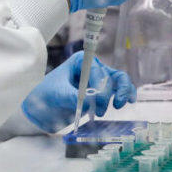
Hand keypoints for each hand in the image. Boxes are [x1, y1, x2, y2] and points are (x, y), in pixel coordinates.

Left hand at [21, 51, 135, 132]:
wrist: (41, 108)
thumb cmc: (46, 96)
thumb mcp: (56, 95)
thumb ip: (72, 96)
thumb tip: (90, 100)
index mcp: (80, 61)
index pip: (96, 69)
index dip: (100, 84)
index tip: (97, 100)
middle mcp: (92, 68)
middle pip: (110, 76)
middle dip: (108, 93)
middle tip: (100, 110)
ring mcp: (98, 80)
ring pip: (119, 81)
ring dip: (121, 93)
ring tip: (115, 107)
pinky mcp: (101, 92)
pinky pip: (118, 90)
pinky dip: (125, 94)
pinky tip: (129, 100)